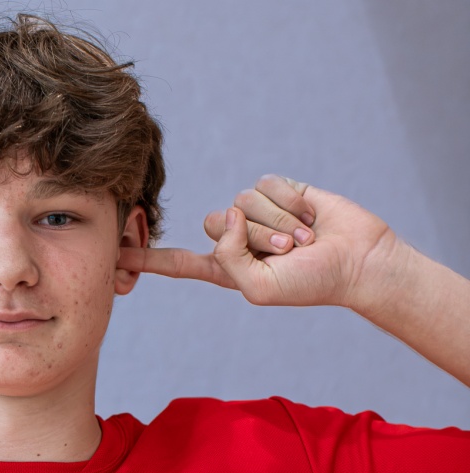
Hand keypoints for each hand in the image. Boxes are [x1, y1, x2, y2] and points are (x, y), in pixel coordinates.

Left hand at [118, 174, 397, 309]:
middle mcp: (237, 238)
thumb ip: (229, 259)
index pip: (178, 262)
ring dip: (277, 222)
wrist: (357, 261)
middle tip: (288, 253)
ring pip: (243, 202)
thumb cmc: (311, 284)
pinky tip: (310, 217)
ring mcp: (257, 213)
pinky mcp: (278, 190)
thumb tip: (226, 216)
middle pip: (216, 223)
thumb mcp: (259, 288)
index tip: (115, 255)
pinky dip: (290, 202)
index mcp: (226, 268)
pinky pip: (267, 184)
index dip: (147, 258)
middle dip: (255, 237)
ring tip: (302, 239)